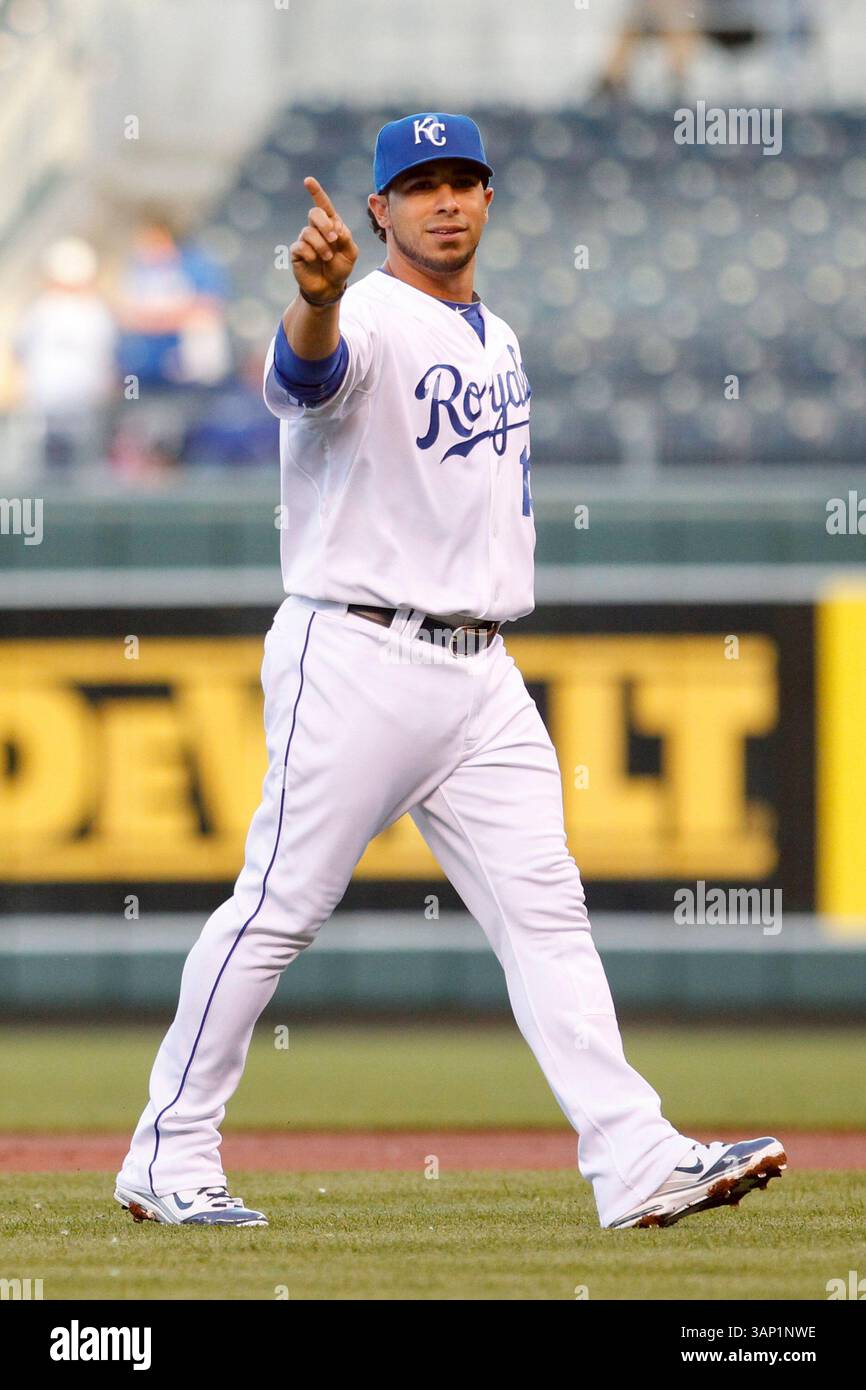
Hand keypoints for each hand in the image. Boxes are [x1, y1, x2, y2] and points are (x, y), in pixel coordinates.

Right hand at [290, 177, 357, 303]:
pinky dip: (311, 254)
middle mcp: (316, 229)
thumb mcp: (351, 253)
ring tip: (328, 258)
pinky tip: (314, 261)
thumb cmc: (341, 268)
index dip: (316, 192)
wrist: (330, 288)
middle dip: (325, 224)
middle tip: (334, 240)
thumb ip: (346, 237)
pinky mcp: (297, 252)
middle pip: (314, 213)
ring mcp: (305, 239)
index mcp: (331, 224)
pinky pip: (301, 246)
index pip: (323, 204)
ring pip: (308, 232)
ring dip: (322, 246)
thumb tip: (335, 227)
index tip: (308, 180)